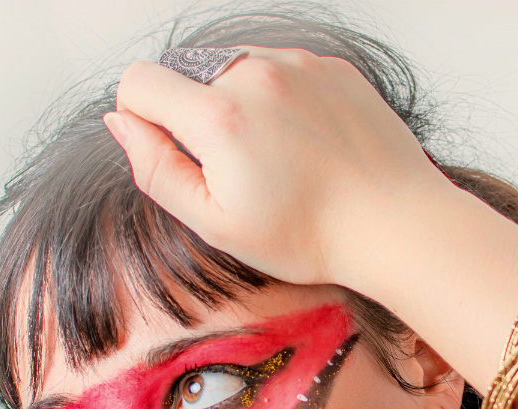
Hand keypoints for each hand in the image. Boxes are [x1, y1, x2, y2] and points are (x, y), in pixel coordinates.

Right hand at [106, 47, 447, 288]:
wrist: (396, 226)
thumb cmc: (310, 237)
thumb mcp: (217, 224)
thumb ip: (156, 170)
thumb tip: (122, 123)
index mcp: (218, 115)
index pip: (139, 82)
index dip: (143, 120)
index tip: (175, 156)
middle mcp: (254, 73)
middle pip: (188, 76)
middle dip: (198, 119)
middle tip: (242, 174)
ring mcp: (297, 63)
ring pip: (236, 70)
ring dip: (242, 107)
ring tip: (280, 162)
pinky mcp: (331, 66)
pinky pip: (283, 71)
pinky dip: (283, 102)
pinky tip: (309, 147)